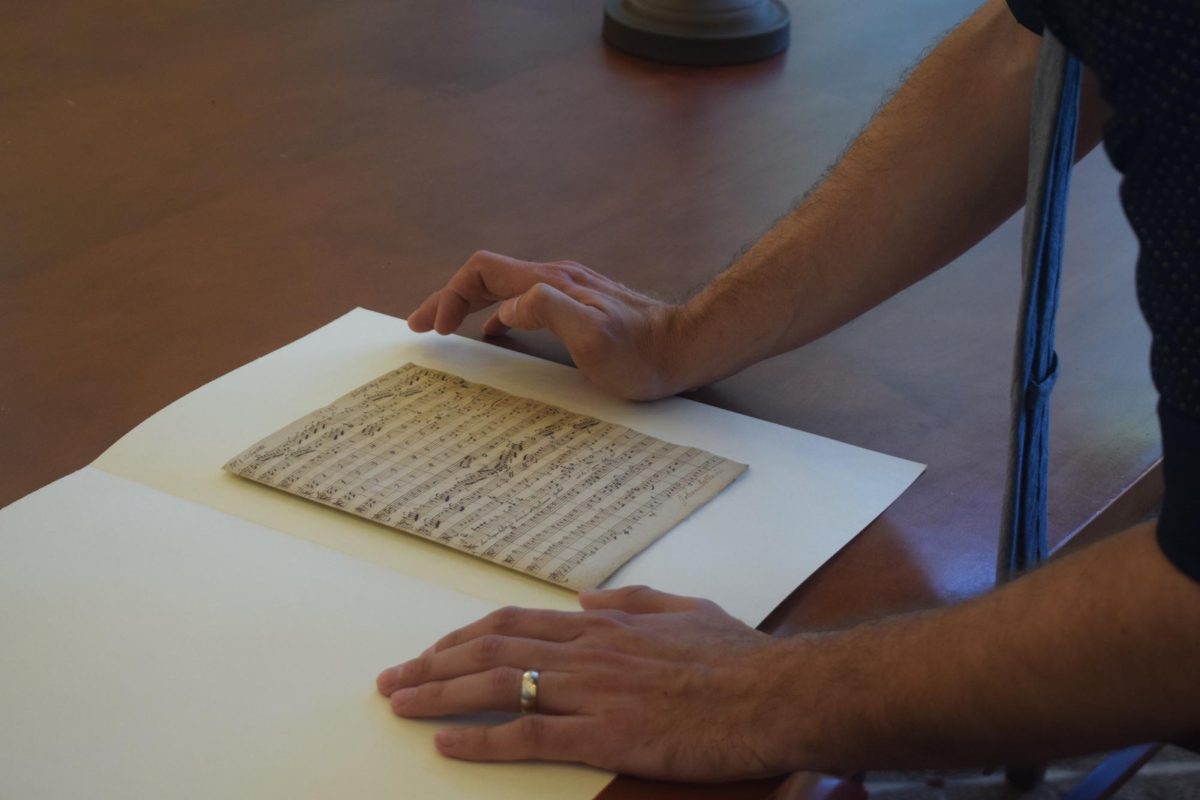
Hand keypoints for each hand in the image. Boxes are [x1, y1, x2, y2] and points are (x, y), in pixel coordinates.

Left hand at [375, 585, 794, 780]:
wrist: (775, 693)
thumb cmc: (739, 659)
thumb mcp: (687, 609)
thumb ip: (633, 599)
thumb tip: (587, 597)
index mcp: (606, 624)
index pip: (517, 622)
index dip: (466, 636)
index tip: (433, 650)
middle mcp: (588, 650)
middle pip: (492, 650)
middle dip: (433, 664)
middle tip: (392, 679)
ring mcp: (593, 692)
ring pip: (498, 686)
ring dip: (439, 694)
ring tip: (399, 704)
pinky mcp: (606, 734)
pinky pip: (528, 736)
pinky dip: (480, 741)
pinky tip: (446, 746)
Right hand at [407, 251, 686, 399]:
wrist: (685, 348)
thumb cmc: (642, 354)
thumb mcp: (593, 336)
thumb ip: (548, 310)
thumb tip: (506, 307)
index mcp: (550, 284)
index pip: (483, 271)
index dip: (450, 295)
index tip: (435, 330)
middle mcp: (555, 280)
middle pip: (487, 277)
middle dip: (448, 298)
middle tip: (419, 326)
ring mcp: (568, 292)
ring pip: (504, 289)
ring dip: (469, 306)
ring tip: (446, 330)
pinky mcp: (580, 307)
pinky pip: (524, 303)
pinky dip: (496, 315)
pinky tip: (496, 336)